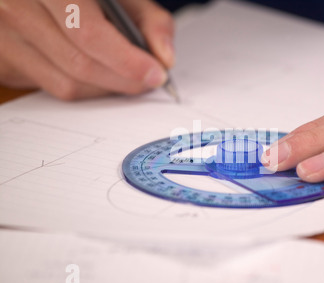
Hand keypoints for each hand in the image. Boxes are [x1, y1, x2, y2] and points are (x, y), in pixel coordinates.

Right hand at [0, 0, 173, 99]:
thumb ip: (150, 22)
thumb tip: (165, 59)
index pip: (89, 33)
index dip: (127, 61)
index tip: (155, 73)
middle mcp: (17, 7)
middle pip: (80, 65)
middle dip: (124, 80)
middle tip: (148, 80)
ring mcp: (5, 37)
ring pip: (68, 85)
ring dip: (106, 88)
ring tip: (124, 75)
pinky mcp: (4, 62)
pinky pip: (53, 90)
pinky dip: (85, 89)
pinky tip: (95, 73)